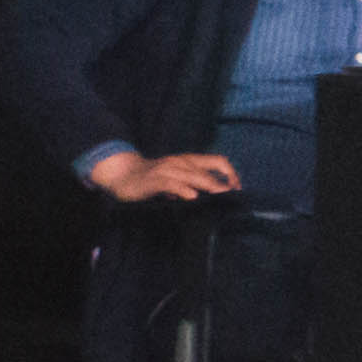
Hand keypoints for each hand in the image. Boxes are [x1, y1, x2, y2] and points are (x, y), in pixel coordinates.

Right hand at [87, 149, 240, 203]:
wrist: (123, 175)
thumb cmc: (153, 179)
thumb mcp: (177, 179)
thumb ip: (194, 184)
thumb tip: (217, 197)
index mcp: (188, 161)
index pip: (217, 161)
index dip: (231, 174)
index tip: (238, 190)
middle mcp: (180, 162)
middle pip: (207, 171)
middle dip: (222, 185)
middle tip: (234, 199)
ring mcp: (166, 170)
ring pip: (192, 176)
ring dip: (208, 185)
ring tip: (221, 196)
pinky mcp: (154, 180)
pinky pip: (171, 184)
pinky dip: (183, 189)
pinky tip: (191, 197)